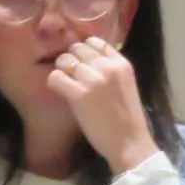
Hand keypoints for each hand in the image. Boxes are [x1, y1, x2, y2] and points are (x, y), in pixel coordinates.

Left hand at [47, 36, 158, 173]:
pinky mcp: (79, 94)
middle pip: (77, 48)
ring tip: (67, 85)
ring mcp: (93, 79)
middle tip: (72, 76)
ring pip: (64, 60)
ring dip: (62, 71)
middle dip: (72, 60)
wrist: (130, 143)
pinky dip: (54, 83)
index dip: (85, 50)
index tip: (82, 62)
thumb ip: (111, 70)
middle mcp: (108, 66)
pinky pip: (55, 77)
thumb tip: (88, 60)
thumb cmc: (128, 119)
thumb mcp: (126, 85)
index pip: (96, 42)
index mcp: (122, 63)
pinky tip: (62, 93)